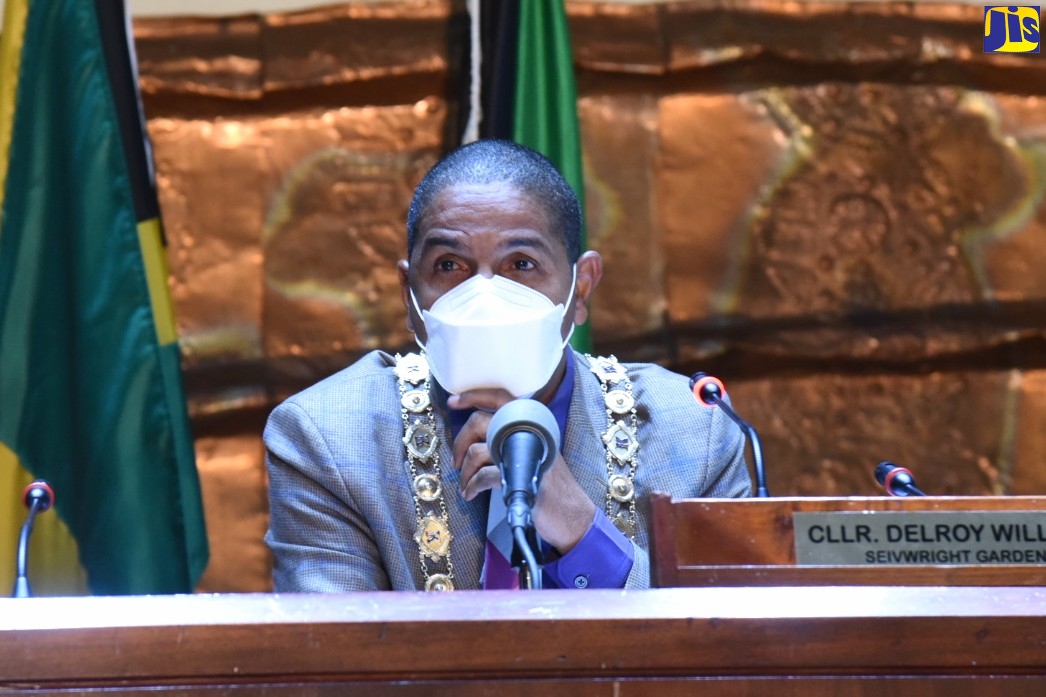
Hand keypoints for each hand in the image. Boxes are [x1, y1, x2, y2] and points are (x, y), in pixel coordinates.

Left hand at [449, 390, 595, 553]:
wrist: (572, 515)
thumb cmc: (550, 487)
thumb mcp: (533, 455)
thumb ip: (510, 441)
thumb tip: (475, 438)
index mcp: (532, 424)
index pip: (501, 399)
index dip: (475, 395)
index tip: (454, 401)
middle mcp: (529, 433)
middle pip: (481, 422)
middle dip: (461, 442)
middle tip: (456, 461)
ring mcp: (525, 454)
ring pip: (478, 451)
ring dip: (465, 471)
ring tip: (466, 485)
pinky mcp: (520, 477)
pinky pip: (483, 476)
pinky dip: (472, 486)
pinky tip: (470, 494)